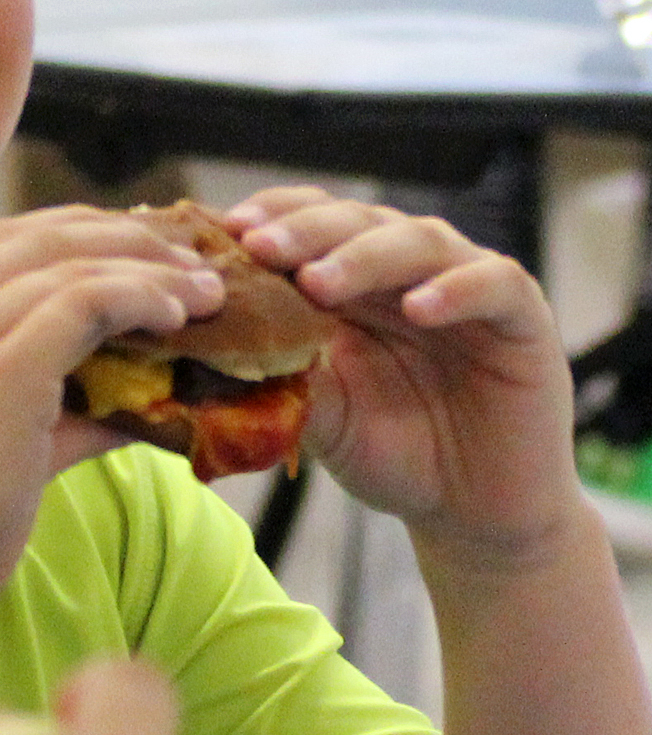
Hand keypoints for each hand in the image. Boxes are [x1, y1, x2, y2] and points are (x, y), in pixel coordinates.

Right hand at [0, 206, 226, 636]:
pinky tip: (178, 317)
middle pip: (44, 233)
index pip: (8, 239)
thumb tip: (143, 397)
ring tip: (204, 293)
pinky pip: (87, 302)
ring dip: (152, 268)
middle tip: (192, 263)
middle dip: (129, 238)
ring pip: (73, 262)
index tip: (145, 252)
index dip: (86, 235)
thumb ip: (56, 402)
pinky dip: (143, 298)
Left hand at [226, 187, 580, 570]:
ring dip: (365, 256)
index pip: (311, 223)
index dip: (270, 219)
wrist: (473, 515)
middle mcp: (409, 271)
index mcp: (356, 282)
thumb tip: (211, 352)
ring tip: (318, 282)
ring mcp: (468, 286)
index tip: (223, 233)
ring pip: (419, 241)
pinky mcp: (523, 317)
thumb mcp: (325, 419)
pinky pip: (494, 284)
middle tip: (258, 247)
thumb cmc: (394, 454)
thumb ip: (281, 380)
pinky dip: (456, 289)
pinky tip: (418, 307)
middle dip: (304, 231)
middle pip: (357, 222)